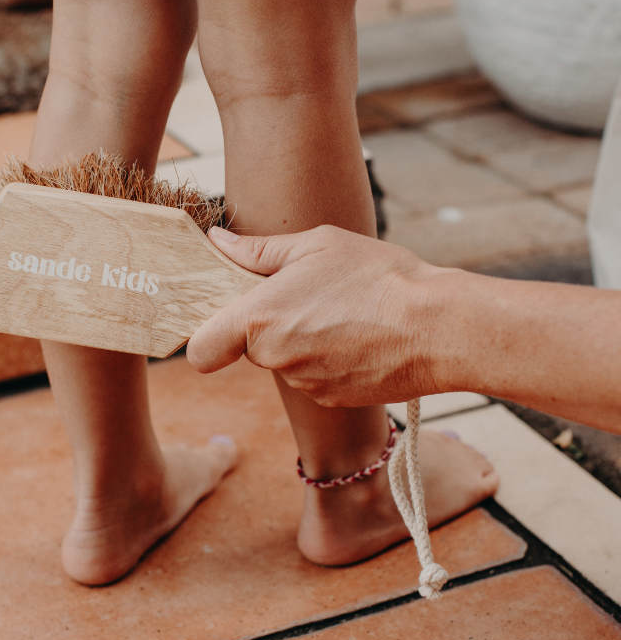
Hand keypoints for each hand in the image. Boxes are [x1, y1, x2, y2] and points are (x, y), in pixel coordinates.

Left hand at [187, 225, 446, 406]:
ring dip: (298, 340)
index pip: (201, 350)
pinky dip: (325, 359)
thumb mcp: (316, 246)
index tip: (223, 319)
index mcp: (258, 319)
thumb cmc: (378, 277)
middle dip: (266, 326)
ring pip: (283, 362)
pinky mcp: (331, 397)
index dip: (206, 336)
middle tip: (303, 296)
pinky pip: (312, 377)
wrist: (438, 327)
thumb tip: (218, 242)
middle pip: (248, 348)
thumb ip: (258, 250)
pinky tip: (356, 336)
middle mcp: (274, 358)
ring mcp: (304, 383)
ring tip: (339, 312)